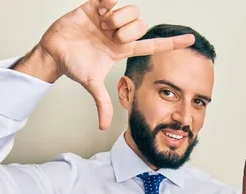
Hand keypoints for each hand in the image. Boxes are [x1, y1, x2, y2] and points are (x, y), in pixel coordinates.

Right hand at [17, 0, 194, 129]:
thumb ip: (102, 104)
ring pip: (130, 10)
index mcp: (122, 50)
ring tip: (103, 25)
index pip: (152, 45)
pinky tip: (101, 10)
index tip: (191, 40)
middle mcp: (119, 33)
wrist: (54, 53)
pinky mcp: (96, 6)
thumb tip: (104, 128)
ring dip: (119, 18)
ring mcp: (109, 19)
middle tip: (112, 37)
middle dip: (129, 30)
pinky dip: (110, 1)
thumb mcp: (91, 85)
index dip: (171, 43)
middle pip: (142, 25)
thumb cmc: (73, 66)